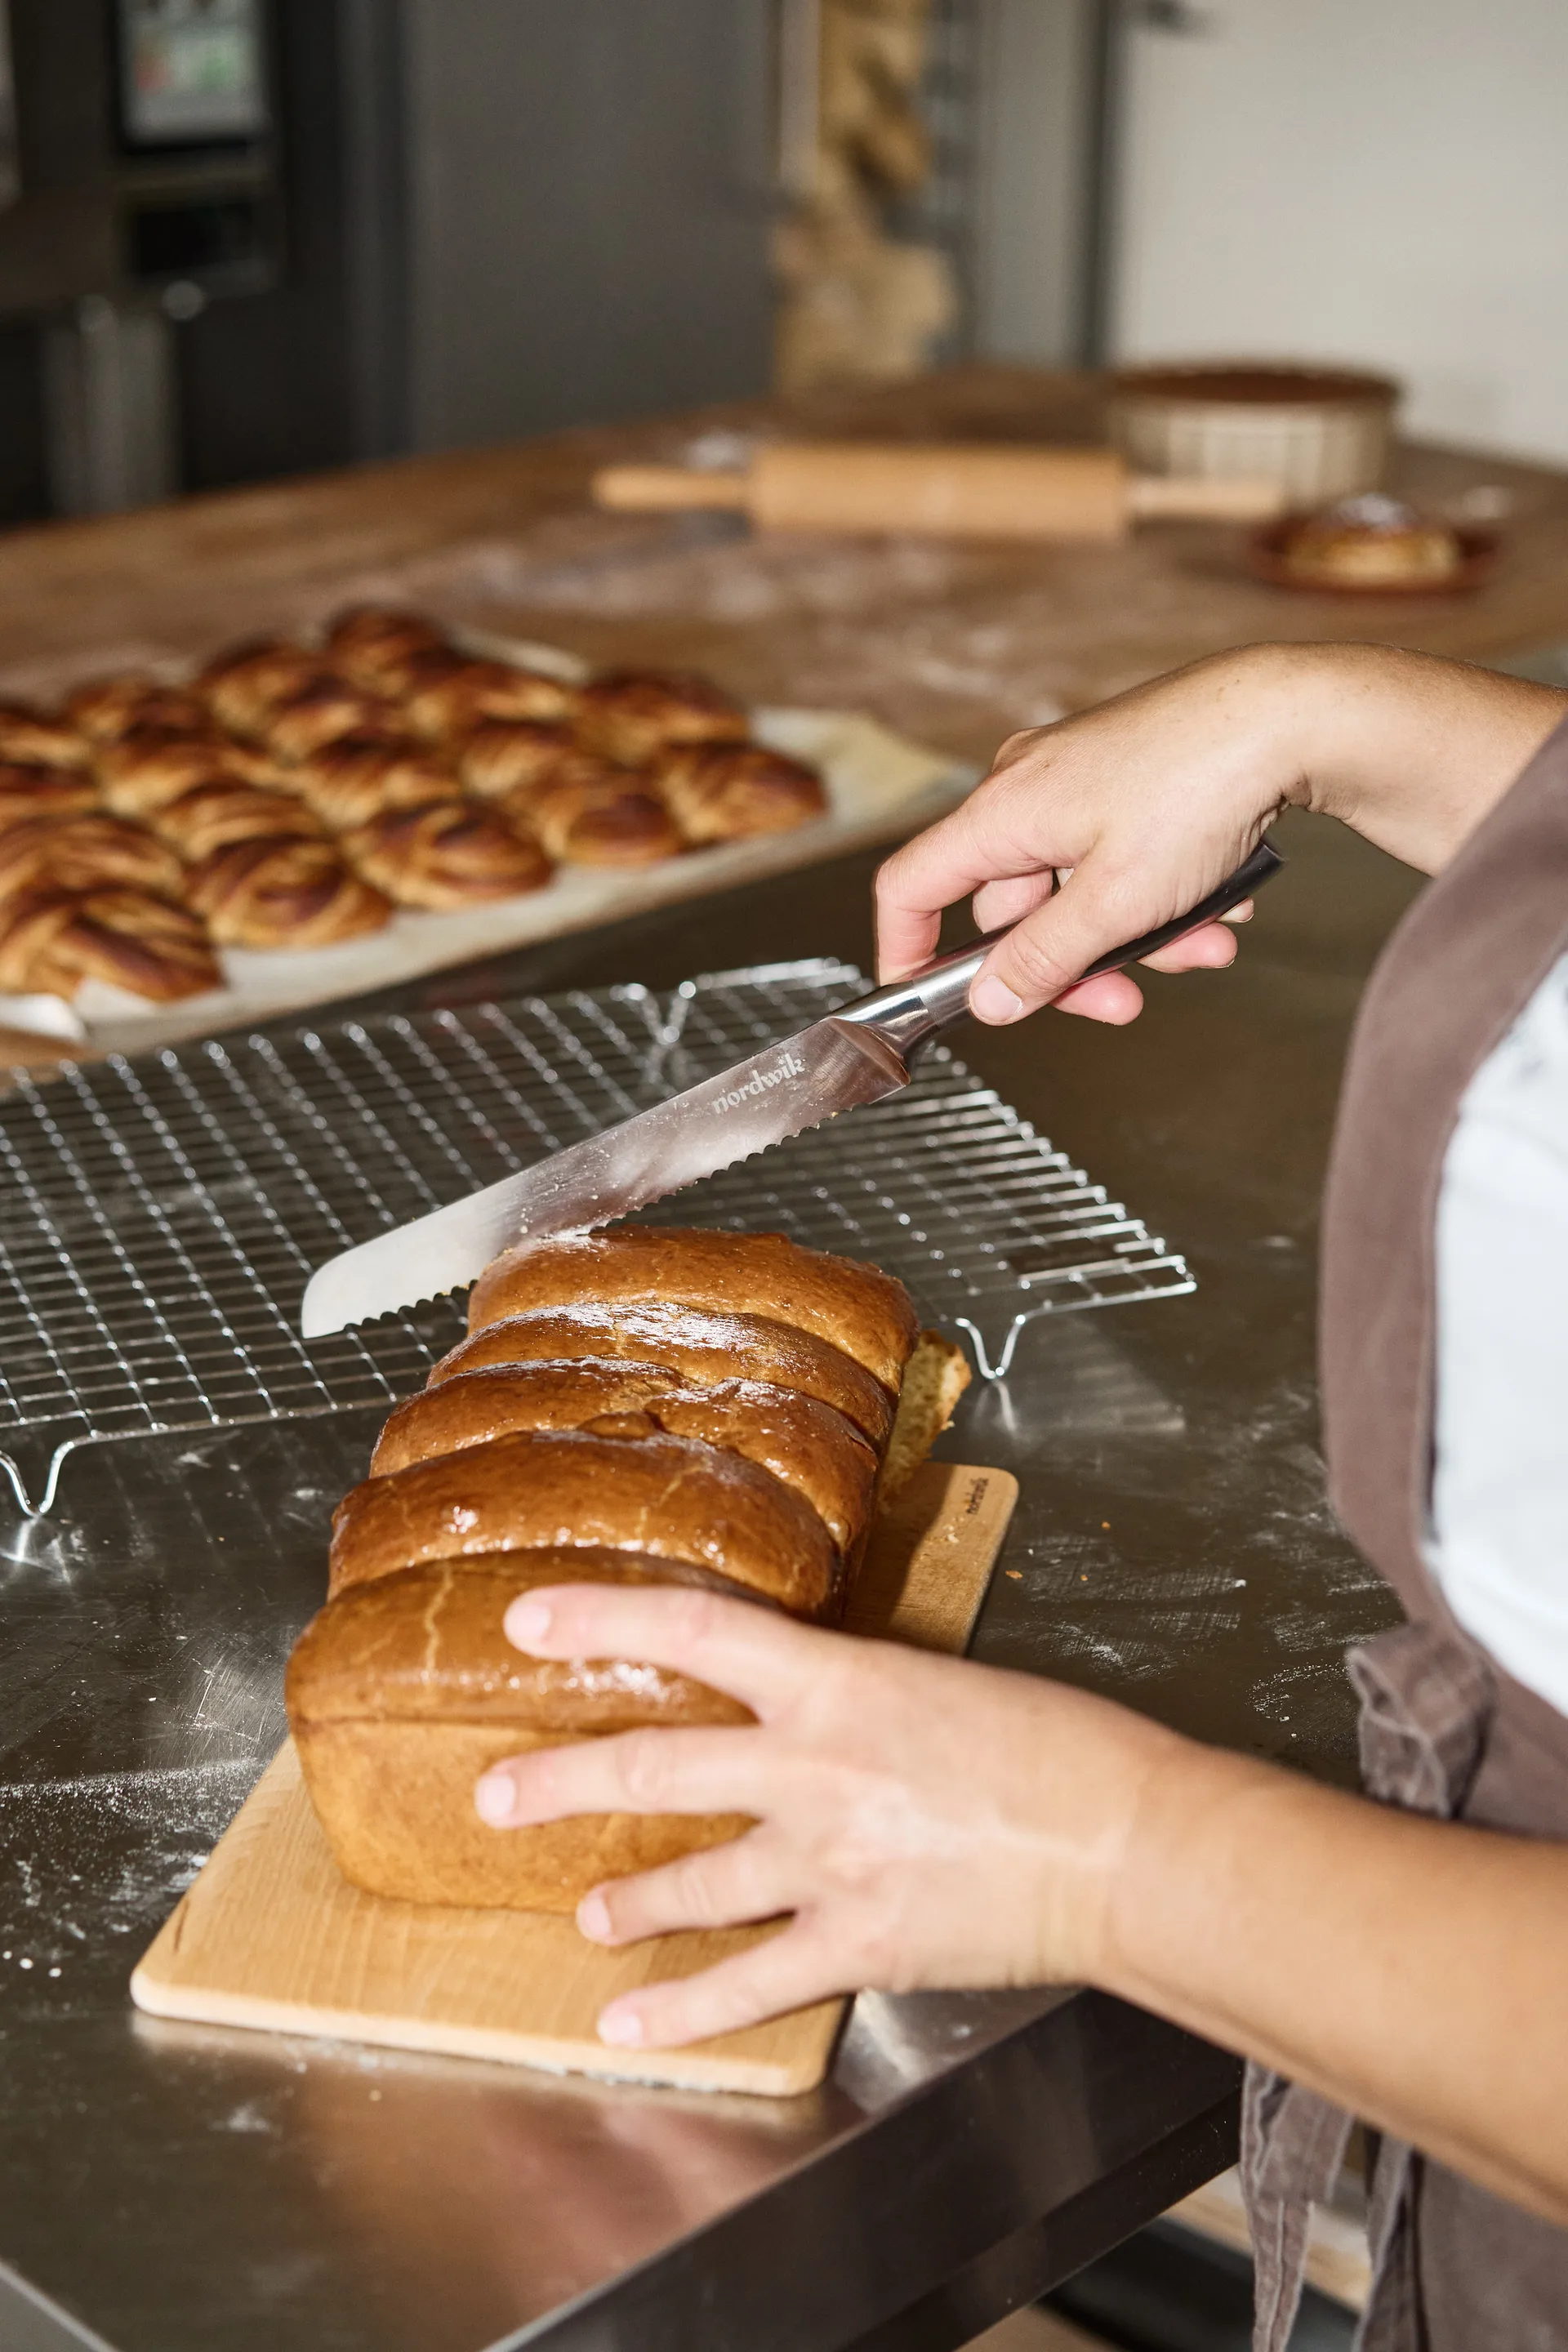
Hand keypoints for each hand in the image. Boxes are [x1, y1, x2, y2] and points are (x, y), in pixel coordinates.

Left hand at [472, 1582, 1179, 2050]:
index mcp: (838, 1682)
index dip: (598, 1619)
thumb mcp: (937, 1684)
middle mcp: (813, 1767)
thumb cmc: (1057, 1746)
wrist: (1125, 1840)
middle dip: (561, 1781)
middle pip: (653, 1767)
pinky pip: (747, 1983)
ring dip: (628, 1901)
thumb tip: (803, 1710)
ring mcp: (828, 1860)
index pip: (690, 1630)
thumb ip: (853, 1699)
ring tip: (590, 1912)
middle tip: (497, 1792)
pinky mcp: (858, 1942)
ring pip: (690, 1883)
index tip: (528, 1617)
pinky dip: (679, 2012)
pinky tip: (627, 2025)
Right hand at [875, 643, 1566, 1024]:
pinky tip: (1219, 905)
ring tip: (1204, 945)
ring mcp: (1078, 781)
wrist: (1289, 715)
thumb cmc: (1197, 787)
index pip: (911, 887)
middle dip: (1074, 964)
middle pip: (1013, 909)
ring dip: (1138, 937)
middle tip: (1122, 1000)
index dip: (906, 951)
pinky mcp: (1127, 780)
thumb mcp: (1114, 903)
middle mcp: (1027, 789)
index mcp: (1001, 812)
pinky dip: (1162, 896)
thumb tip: (989, 1000)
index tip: (922, 999)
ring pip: (1080, 892)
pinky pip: (1121, 862)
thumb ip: (1042, 960)